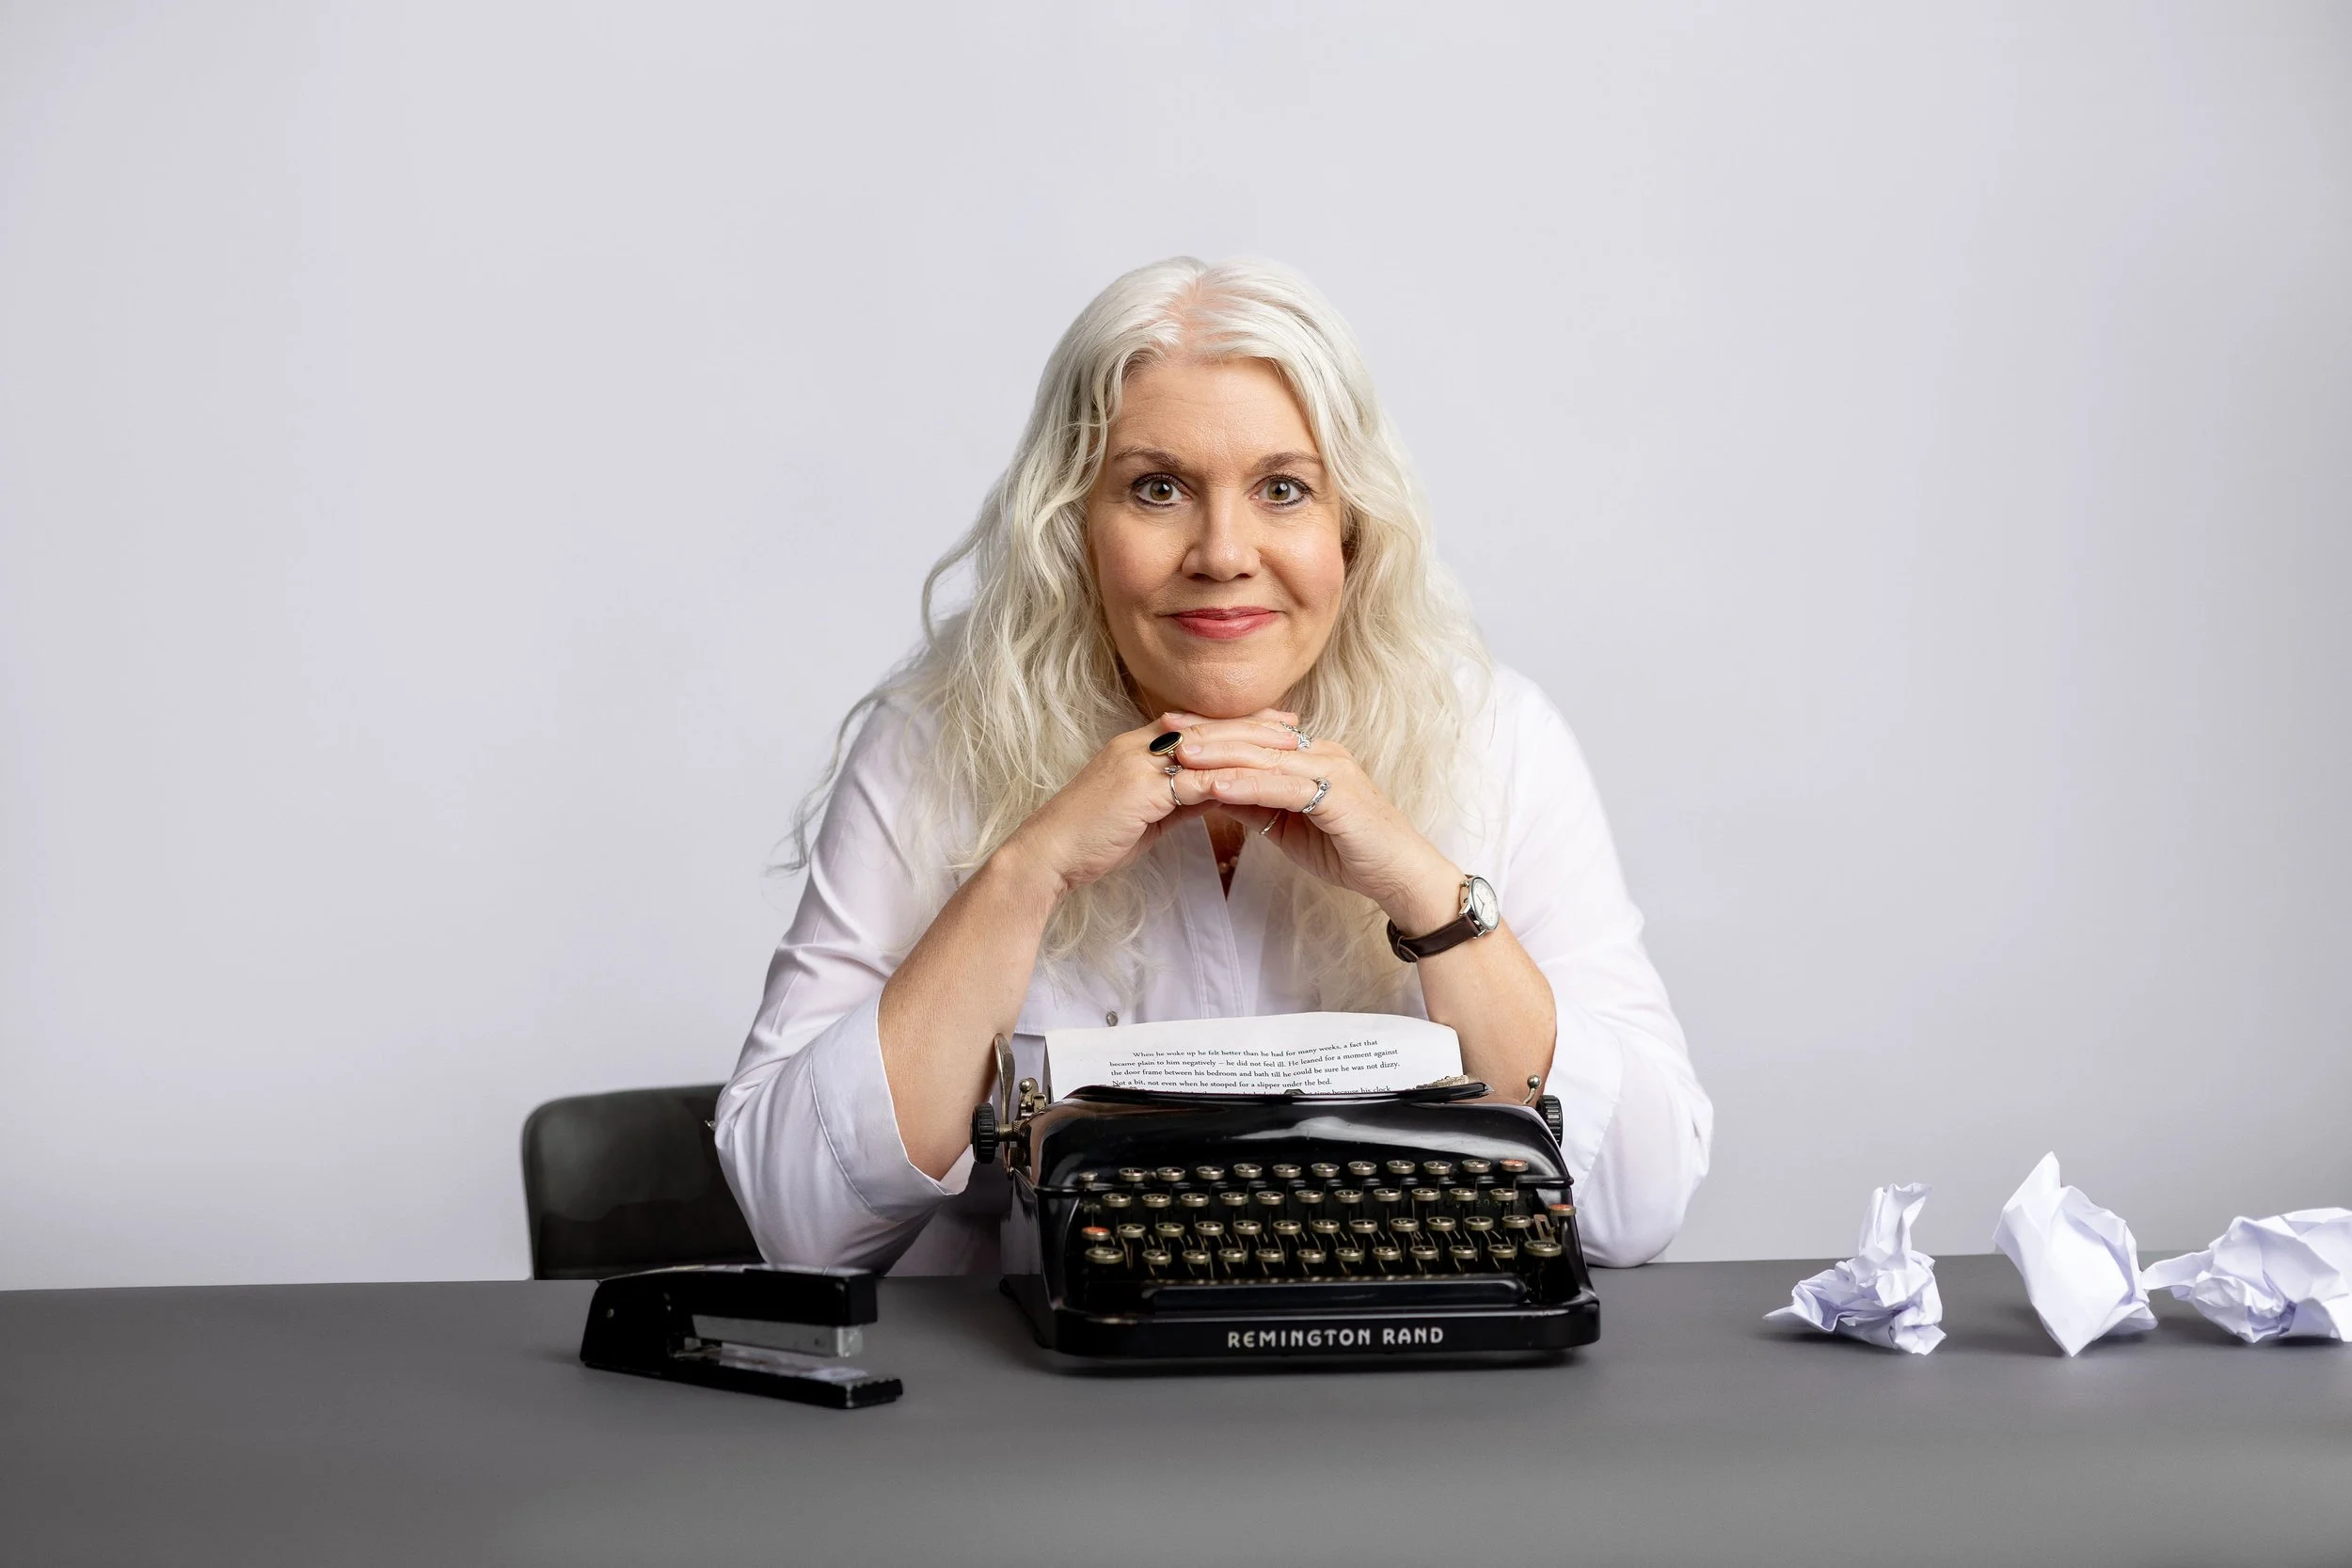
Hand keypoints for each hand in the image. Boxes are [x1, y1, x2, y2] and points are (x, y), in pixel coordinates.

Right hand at [995, 713, 1295, 898]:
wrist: (1049, 855)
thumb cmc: (1092, 839)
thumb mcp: (1142, 813)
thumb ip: (1175, 799)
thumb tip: (1211, 795)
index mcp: (1136, 746)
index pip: (1197, 724)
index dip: (1236, 722)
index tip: (1273, 722)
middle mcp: (1137, 745)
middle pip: (1208, 726)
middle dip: (1253, 725)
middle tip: (1295, 725)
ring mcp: (1138, 763)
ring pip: (1207, 747)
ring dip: (1251, 747)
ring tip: (1289, 750)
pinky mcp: (1141, 789)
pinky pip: (1195, 781)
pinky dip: (1230, 781)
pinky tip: (1261, 786)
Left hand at [1159, 711, 1464, 935]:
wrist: (1397, 873)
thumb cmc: (1347, 850)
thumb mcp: (1287, 824)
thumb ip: (1253, 802)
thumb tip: (1209, 789)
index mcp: (1310, 754)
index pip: (1253, 735)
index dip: (1211, 730)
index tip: (1169, 728)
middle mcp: (1321, 752)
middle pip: (1254, 738)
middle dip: (1206, 733)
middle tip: (1163, 730)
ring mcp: (1332, 769)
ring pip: (1265, 757)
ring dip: (1220, 755)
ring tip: (1180, 755)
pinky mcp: (1338, 795)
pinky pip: (1284, 786)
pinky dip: (1248, 785)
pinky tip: (1216, 786)